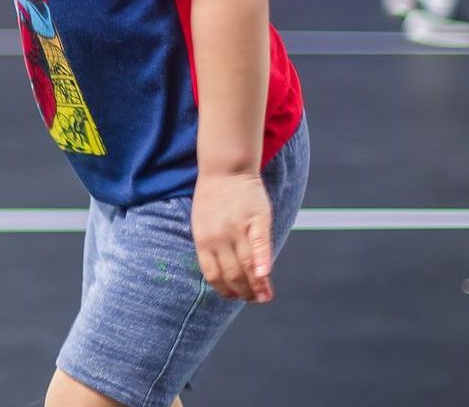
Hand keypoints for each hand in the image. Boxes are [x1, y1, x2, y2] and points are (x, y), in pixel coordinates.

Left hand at [191, 171, 274, 302]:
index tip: (234, 297)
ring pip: (247, 265)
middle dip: (244, 292)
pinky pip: (260, 245)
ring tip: (264, 296)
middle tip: (254, 300)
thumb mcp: (202, 223)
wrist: (225, 169)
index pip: (213, 274)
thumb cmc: (214, 198)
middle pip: (232, 274)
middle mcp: (219, 237)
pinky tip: (266, 275)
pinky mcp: (256, 220)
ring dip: (256, 285)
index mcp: (203, 240)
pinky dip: (263, 261)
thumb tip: (222, 272)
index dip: (224, 290)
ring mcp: (237, 229)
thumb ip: (212, 247)